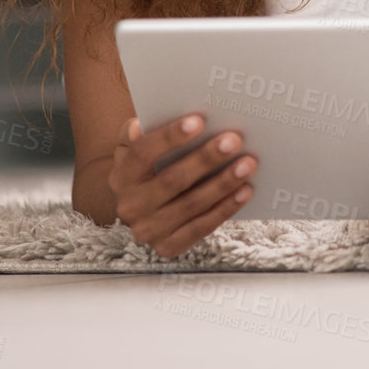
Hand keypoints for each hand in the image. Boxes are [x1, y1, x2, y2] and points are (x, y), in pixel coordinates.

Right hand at [107, 114, 256, 257]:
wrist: (140, 211)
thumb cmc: (147, 170)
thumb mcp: (133, 150)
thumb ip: (136, 134)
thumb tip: (137, 125)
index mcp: (120, 177)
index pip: (142, 154)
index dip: (169, 137)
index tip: (199, 120)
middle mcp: (130, 207)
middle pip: (172, 181)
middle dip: (206, 159)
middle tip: (234, 140)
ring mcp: (148, 231)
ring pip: (191, 205)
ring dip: (223, 184)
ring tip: (248, 164)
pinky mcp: (168, 247)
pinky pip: (201, 228)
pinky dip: (226, 209)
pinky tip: (245, 190)